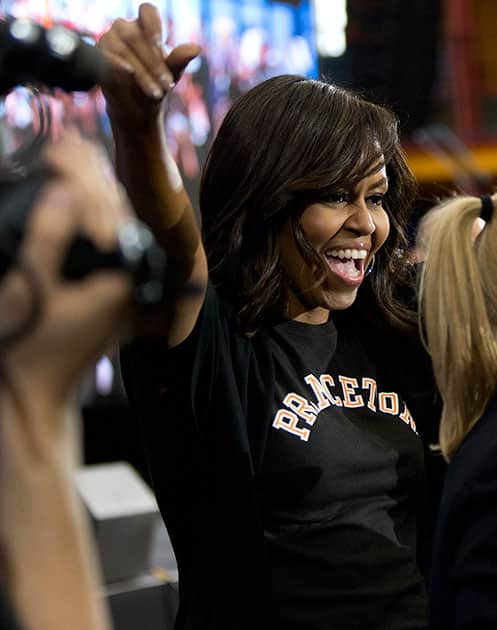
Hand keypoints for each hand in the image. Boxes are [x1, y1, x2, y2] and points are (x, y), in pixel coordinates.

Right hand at [0, 136, 134, 414]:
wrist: (31, 400)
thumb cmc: (27, 347)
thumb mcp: (32, 284)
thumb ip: (50, 234)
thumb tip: (68, 189)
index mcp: (123, 275)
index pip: (107, 208)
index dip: (82, 174)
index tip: (56, 153)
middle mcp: (131, 280)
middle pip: (114, 214)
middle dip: (86, 178)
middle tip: (60, 151)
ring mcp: (121, 288)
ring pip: (110, 229)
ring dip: (85, 198)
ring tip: (61, 166)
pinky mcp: (106, 295)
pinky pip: (102, 249)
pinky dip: (82, 225)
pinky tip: (65, 205)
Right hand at [98, 3, 199, 127]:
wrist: (137, 107)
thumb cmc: (156, 84)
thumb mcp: (171, 73)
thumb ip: (179, 59)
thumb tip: (196, 48)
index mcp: (144, 27)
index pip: (147, 11)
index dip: (152, 23)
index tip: (159, 43)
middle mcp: (124, 29)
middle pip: (136, 37)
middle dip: (154, 63)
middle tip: (168, 85)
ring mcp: (108, 40)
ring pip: (122, 49)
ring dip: (141, 72)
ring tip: (156, 93)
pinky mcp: (97, 56)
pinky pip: (105, 56)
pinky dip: (118, 64)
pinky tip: (129, 73)